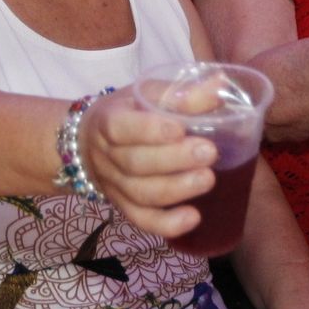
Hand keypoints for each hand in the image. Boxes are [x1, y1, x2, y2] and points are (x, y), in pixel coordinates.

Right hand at [77, 88, 216, 240]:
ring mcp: (113, 185)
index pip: (120, 128)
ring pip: (140, 193)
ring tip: (208, 179)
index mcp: (107, 120)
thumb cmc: (127, 112)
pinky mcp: (124, 206)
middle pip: (135, 164)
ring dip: (176, 189)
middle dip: (174, 160)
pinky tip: (194, 218)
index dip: (149, 130)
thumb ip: (181, 93)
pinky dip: (167, 224)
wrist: (87, 142)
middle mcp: (106, 156)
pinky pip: (142, 220)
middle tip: (209, 152)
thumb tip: (221, 85)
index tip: (180, 128)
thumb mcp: (146, 95)